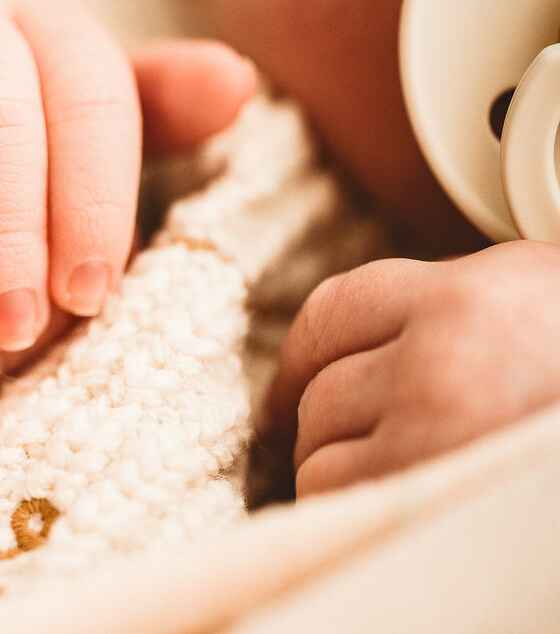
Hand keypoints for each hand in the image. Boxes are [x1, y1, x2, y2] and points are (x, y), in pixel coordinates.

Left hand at [266, 240, 559, 496]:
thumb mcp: (525, 296)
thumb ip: (433, 305)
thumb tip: (329, 356)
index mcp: (466, 298)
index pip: (328, 316)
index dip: (296, 361)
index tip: (283, 398)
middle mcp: (443, 358)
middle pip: (319, 396)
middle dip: (336, 427)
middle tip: (389, 445)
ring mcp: (437, 434)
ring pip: (318, 458)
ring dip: (343, 475)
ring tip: (408, 475)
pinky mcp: (433, 498)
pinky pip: (342, 504)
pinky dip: (356, 512)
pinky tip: (403, 504)